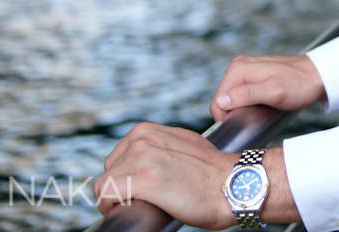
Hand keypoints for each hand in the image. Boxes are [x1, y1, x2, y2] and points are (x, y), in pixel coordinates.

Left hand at [94, 123, 235, 227]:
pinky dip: (112, 206)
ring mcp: (141, 158)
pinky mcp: (143, 180)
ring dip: (117, 198)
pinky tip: (131, 208)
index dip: (125, 175)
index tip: (139, 188)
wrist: (233, 184)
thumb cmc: (211, 173)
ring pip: (105, 184)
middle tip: (144, 198)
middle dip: (121, 185)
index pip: (117, 156)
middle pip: (109, 169)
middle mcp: (141, 139)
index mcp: (148, 130)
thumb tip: (148, 161)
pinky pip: (106, 195)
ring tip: (141, 204)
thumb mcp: (183, 145)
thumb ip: (161, 146)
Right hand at [210, 54, 325, 120]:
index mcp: (239, 68)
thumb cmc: (299, 85)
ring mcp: (245, 71)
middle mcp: (238, 66)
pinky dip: (248, 104)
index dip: (227, 116)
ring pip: (231, 99)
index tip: (245, 121)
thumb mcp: (274, 92)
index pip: (217, 100)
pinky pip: (241, 95)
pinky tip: (262, 105)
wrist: (318, 77)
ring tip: (261, 110)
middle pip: (223, 100)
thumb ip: (246, 95)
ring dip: (242, 109)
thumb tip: (222, 101)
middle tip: (256, 116)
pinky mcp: (252, 77)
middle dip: (235, 112)